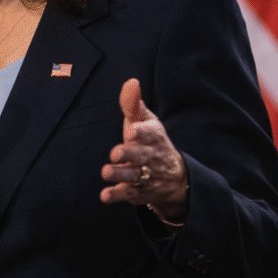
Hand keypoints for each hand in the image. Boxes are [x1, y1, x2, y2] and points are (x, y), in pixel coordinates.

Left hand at [101, 79, 188, 222]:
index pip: (151, 134)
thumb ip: (133, 104)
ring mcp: (143, 176)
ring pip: (132, 176)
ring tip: (106, 171)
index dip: (142, 132)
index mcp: (153, 137)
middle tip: (116, 153)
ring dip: (119, 175)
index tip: (132, 130)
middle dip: (129, 155)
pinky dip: (116, 195)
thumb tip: (131, 82)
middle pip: (141, 156)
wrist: (171, 175)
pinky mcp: (136, 191)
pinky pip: (127, 194)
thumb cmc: (149, 141)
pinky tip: (105, 195)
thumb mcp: (144, 120)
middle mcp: (150, 157)